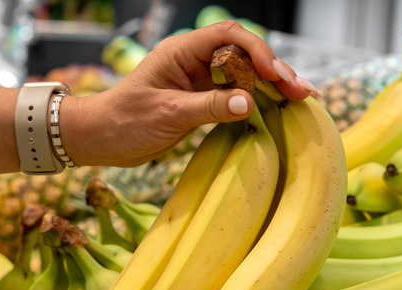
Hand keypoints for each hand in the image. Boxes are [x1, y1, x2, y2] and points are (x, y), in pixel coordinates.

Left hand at [62, 20, 318, 167]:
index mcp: (182, 51)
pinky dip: (258, 100)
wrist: (101, 139)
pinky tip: (278, 109)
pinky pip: (235, 94)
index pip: (229, 37)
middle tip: (301, 91)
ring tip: (301, 99)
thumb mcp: (168, 115)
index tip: (277, 75)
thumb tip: (249, 102)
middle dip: (274, 70)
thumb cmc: (125, 122)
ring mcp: (199, 80)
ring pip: (243, 74)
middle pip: (244, 54)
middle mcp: (194, 60)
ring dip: (271, 85)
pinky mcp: (201, 99)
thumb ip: (209, 107)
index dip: (258, 51)